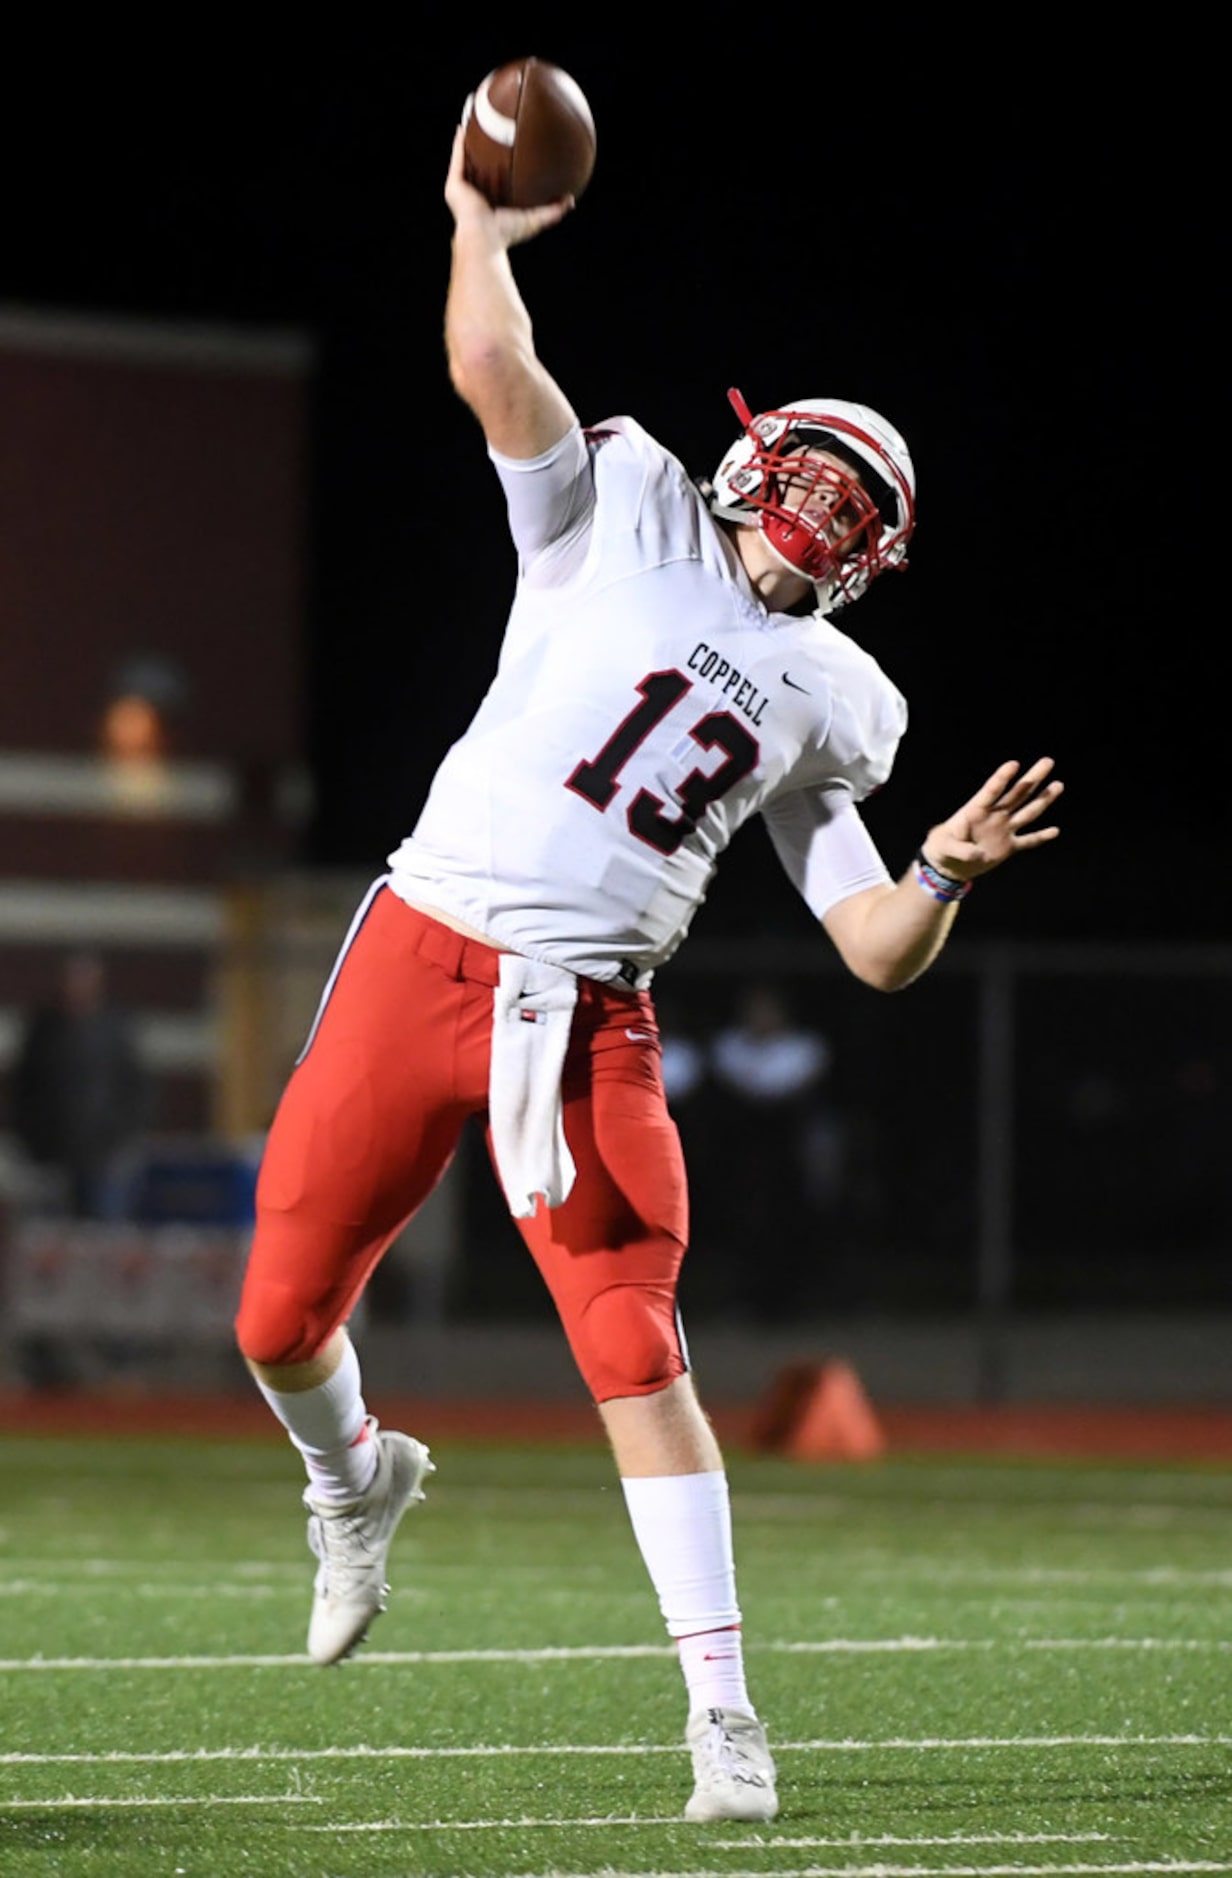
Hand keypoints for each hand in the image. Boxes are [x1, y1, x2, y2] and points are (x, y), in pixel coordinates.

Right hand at [444, 123, 572, 249]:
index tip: (510, 149)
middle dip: (483, 150)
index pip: (497, 180)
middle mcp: (476, 195)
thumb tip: (571, 200)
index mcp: (492, 202)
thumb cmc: (508, 234)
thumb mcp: (535, 219)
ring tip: (472, 120)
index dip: (501, 165)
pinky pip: (458, 159)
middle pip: (480, 166)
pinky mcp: (454, 185)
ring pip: (465, 160)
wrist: (484, 238)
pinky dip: (459, 144)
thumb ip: (553, 210)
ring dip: (468, 142)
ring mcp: (463, 190)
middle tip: (491, 128)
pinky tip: (463, 127)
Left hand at [921, 757, 1062, 880]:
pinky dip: (1041, 837)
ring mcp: (1003, 830)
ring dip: (1043, 799)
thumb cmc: (941, 849)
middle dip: (1032, 778)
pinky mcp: (1008, 847)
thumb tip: (978, 855)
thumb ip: (960, 849)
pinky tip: (1055, 831)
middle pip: (1017, 794)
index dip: (1002, 778)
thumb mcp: (943, 847)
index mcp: (975, 810)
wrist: (948, 866)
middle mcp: (994, 816)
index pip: (991, 791)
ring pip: (1027, 812)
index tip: (1014, 764)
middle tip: (1048, 761)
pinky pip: (1028, 841)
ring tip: (1058, 784)